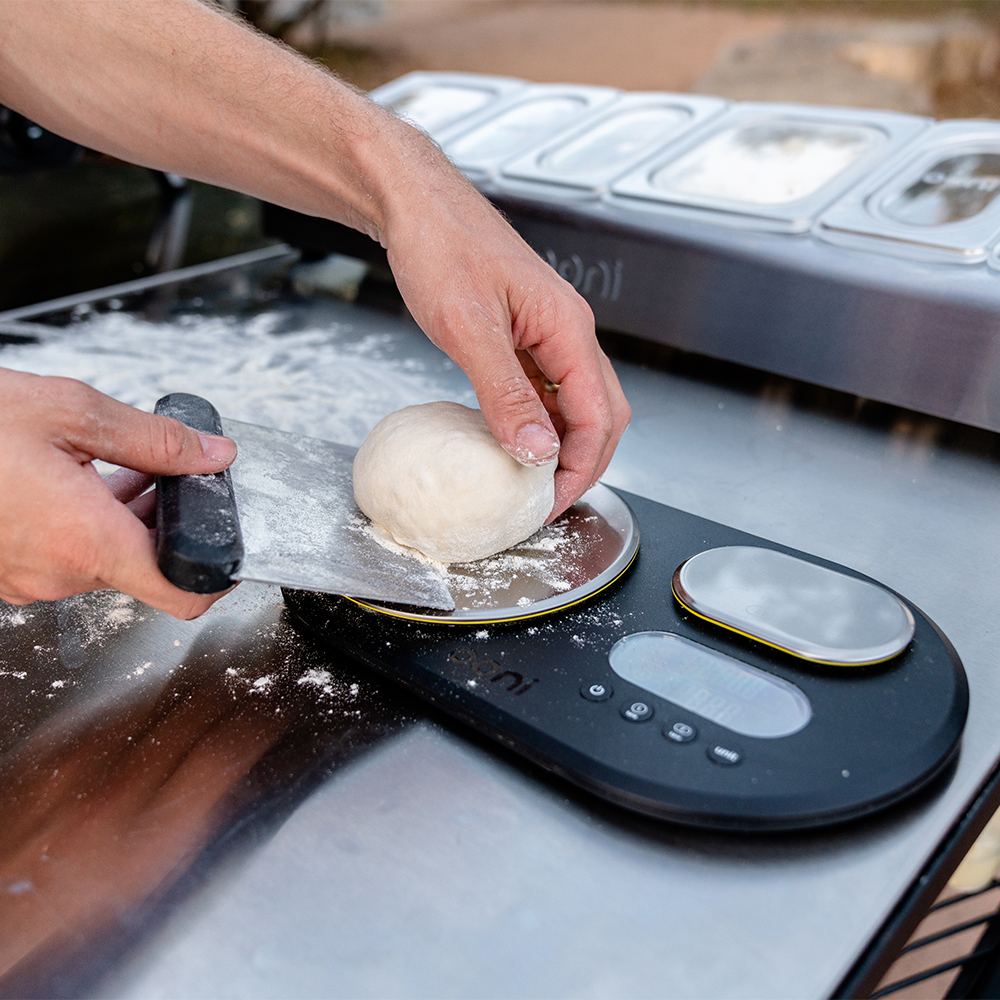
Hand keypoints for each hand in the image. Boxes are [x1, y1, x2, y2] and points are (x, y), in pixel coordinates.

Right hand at [0, 369, 236, 617]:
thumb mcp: (71, 412)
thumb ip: (155, 440)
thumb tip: (213, 454)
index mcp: (86, 540)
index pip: (184, 593)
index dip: (218, 572)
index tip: (228, 543)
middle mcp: (58, 573)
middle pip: (147, 567)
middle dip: (166, 520)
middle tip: (168, 472)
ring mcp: (27, 578)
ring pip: (105, 558)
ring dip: (125, 518)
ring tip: (117, 464)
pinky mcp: (4, 571)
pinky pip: (66, 555)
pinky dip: (85, 522)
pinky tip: (77, 477)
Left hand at [380, 140, 630, 518]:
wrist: (414, 204)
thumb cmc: (440, 246)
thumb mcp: (469, 327)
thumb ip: (506, 392)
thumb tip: (535, 449)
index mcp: (567, 327)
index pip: (598, 414)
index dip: (581, 466)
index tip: (550, 502)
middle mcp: (568, 331)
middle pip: (602, 413)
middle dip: (584, 462)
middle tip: (547, 502)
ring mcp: (548, 333)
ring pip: (576, 403)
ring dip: (563, 446)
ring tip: (532, 482)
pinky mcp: (525, 335)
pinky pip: (546, 389)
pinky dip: (539, 423)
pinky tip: (515, 440)